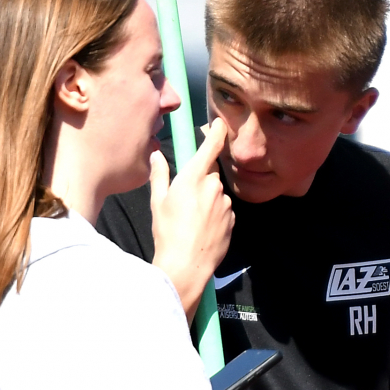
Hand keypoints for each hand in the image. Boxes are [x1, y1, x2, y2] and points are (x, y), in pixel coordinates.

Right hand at [151, 119, 233, 321]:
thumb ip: (159, 174)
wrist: (186, 265)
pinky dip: (214, 215)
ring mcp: (225, 204)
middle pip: (210, 174)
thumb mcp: (158, 202)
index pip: (211, 146)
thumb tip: (157, 155)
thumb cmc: (168, 233)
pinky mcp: (232, 220)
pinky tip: (200, 230)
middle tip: (184, 199)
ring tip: (190, 220)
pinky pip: (223, 211)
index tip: (221, 123)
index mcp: (194, 177)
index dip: (218, 131)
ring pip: (216, 194)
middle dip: (200, 180)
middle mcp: (214, 187)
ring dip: (207, 200)